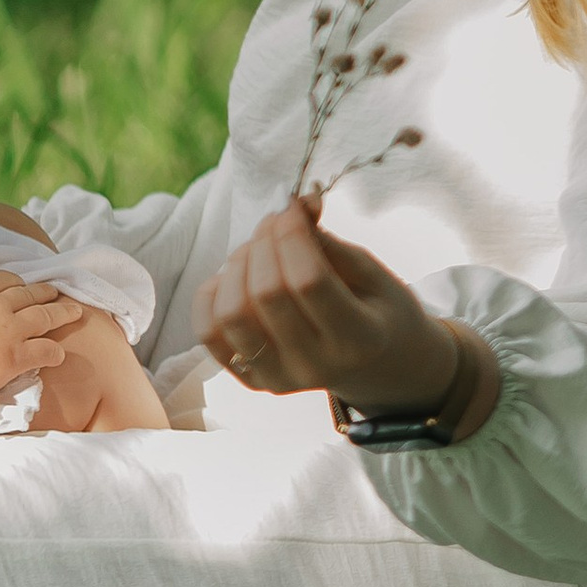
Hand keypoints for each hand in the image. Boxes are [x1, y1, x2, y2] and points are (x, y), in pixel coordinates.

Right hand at [0, 270, 73, 391]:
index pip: (3, 279)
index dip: (17, 281)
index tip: (25, 285)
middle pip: (29, 294)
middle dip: (45, 292)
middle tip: (56, 292)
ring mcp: (9, 331)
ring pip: (44, 316)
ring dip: (62, 312)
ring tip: (75, 311)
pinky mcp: (16, 356)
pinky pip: (44, 350)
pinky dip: (54, 351)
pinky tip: (60, 355)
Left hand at [198, 195, 457, 411]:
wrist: (377, 367)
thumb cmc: (377, 311)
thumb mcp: (372, 273)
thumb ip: (329, 242)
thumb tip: (294, 205)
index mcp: (358, 340)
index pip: (308, 281)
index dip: (292, 233)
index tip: (293, 207)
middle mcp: (315, 367)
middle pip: (266, 293)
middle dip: (264, 241)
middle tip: (276, 221)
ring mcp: (278, 379)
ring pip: (231, 314)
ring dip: (237, 265)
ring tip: (258, 250)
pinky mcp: (252, 380)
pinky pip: (209, 332)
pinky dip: (212, 295)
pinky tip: (235, 279)